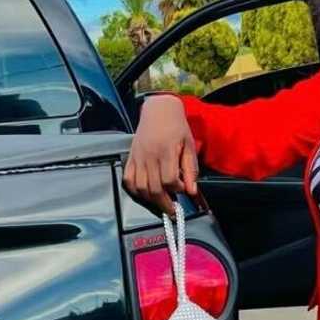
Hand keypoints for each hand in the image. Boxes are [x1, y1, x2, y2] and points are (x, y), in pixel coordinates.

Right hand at [123, 95, 199, 215]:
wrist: (158, 110)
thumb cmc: (177, 127)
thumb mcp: (189, 146)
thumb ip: (191, 170)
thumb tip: (191, 191)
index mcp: (166, 152)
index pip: (169, 180)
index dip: (177, 189)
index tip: (183, 189)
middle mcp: (149, 156)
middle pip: (154, 189)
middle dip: (165, 203)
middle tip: (173, 210)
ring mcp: (137, 158)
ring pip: (140, 188)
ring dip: (151, 200)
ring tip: (161, 202)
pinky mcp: (130, 158)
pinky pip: (128, 180)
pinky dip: (136, 191)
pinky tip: (146, 193)